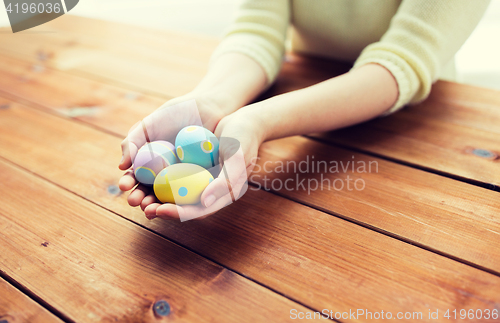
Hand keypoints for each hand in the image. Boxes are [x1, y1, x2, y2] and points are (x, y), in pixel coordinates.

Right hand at [118, 94, 226, 211]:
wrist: (206, 107)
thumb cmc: (175, 113)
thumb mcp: (148, 124)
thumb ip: (132, 142)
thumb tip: (121, 167)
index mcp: (149, 162)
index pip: (136, 178)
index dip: (128, 184)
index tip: (124, 187)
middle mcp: (164, 173)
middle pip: (150, 191)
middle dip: (141, 199)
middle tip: (137, 202)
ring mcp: (183, 178)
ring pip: (168, 197)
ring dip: (158, 205)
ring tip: (152, 209)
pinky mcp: (201, 180)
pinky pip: (190, 193)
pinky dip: (183, 201)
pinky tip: (177, 204)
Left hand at [144, 105, 265, 220]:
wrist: (243, 121)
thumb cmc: (244, 140)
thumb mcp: (238, 159)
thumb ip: (224, 182)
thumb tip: (204, 202)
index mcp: (220, 194)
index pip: (196, 210)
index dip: (176, 213)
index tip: (159, 211)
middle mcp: (206, 188)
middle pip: (180, 204)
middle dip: (159, 207)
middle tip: (141, 206)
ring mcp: (196, 176)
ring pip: (171, 190)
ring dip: (152, 194)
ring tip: (135, 195)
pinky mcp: (188, 163)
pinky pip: (169, 171)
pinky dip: (155, 175)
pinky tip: (140, 173)